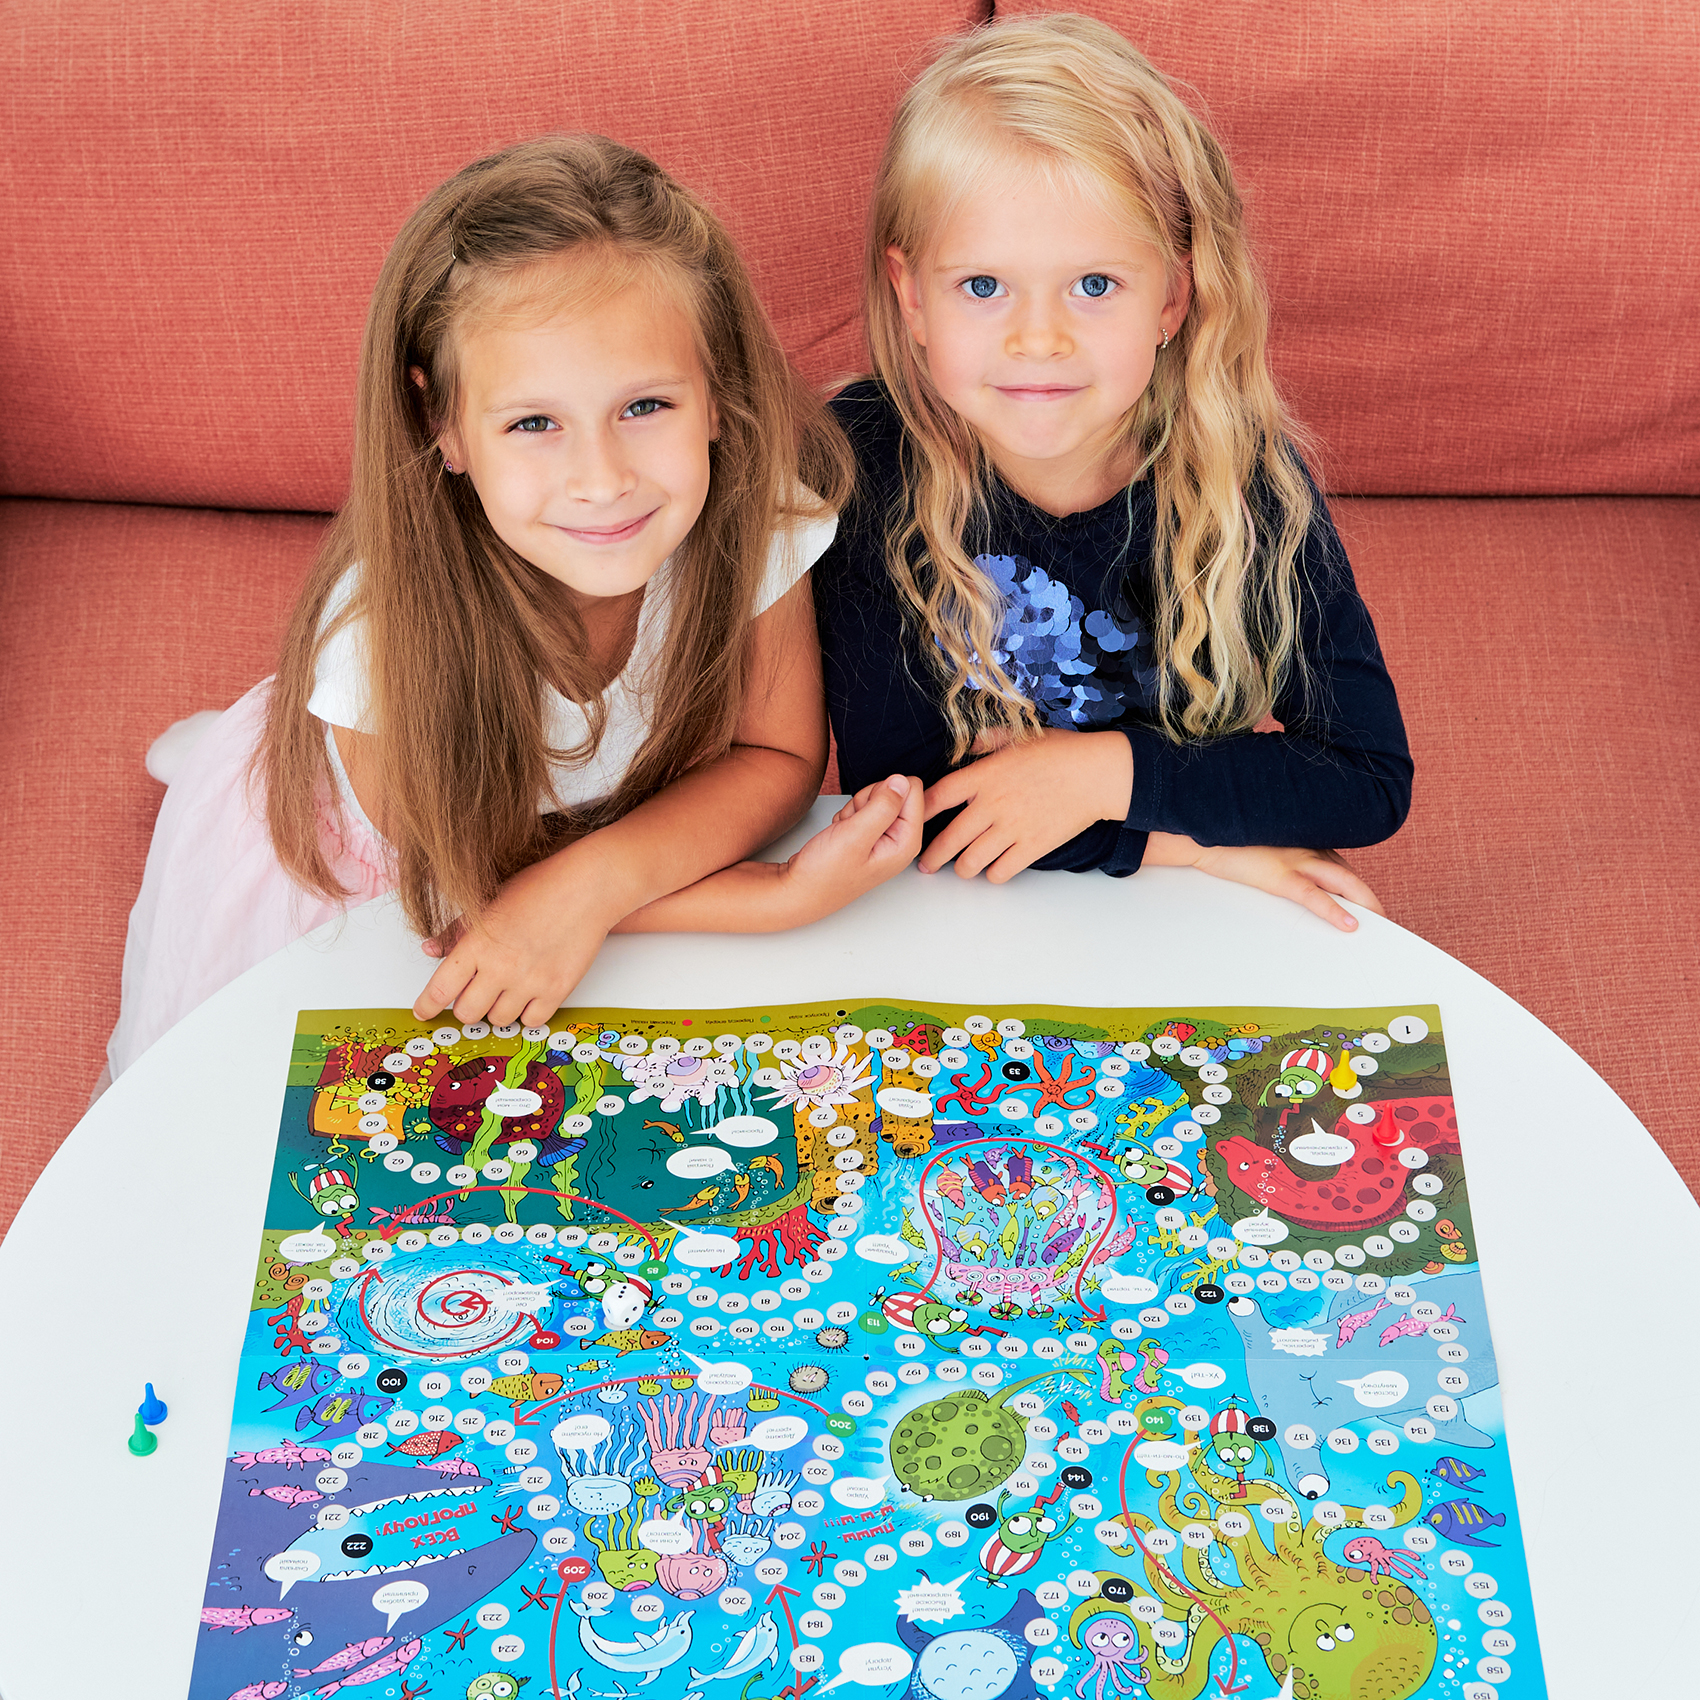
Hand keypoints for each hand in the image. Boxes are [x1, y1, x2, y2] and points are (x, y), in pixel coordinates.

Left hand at [413, 849, 620, 1026]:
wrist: (588, 887)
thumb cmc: (540, 887)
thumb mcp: (488, 902)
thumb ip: (456, 931)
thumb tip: (431, 950)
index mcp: (477, 943)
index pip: (440, 989)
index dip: (427, 1006)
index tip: (424, 1011)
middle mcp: (501, 967)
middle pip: (467, 1013)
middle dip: (466, 1006)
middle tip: (474, 995)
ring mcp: (530, 981)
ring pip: (498, 1020)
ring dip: (497, 1009)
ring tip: (506, 989)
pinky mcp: (557, 990)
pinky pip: (531, 1021)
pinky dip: (526, 1013)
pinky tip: (528, 995)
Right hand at [778, 774, 923, 921]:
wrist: (801, 890)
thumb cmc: (826, 874)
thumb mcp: (855, 836)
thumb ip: (883, 806)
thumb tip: (901, 780)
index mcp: (907, 841)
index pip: (912, 790)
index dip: (886, 792)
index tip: (869, 812)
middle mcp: (900, 839)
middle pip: (895, 791)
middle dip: (869, 800)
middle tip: (853, 824)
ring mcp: (884, 837)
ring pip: (876, 797)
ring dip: (855, 808)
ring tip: (845, 831)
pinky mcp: (869, 835)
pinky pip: (862, 808)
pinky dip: (848, 815)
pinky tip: (841, 833)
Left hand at [920, 727, 1132, 881]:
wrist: (1098, 774)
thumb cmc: (1061, 752)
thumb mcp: (1021, 736)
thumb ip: (990, 741)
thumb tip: (973, 745)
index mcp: (985, 775)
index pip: (939, 796)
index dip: (920, 811)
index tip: (911, 820)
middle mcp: (992, 804)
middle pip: (948, 839)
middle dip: (932, 856)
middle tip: (926, 865)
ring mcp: (1011, 828)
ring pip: (970, 862)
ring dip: (962, 868)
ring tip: (960, 868)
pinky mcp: (1031, 847)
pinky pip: (1000, 872)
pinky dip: (992, 875)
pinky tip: (992, 869)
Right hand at [1152, 833, 1384, 931]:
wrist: (1203, 837)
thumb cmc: (1230, 842)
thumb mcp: (1264, 846)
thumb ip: (1285, 856)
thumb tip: (1297, 877)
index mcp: (1305, 840)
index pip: (1342, 866)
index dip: (1358, 887)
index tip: (1368, 904)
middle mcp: (1308, 846)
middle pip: (1350, 875)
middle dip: (1371, 898)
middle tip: (1384, 919)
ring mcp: (1296, 860)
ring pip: (1344, 883)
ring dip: (1366, 904)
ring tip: (1380, 924)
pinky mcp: (1280, 876)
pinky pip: (1315, 897)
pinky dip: (1335, 911)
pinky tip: (1350, 925)